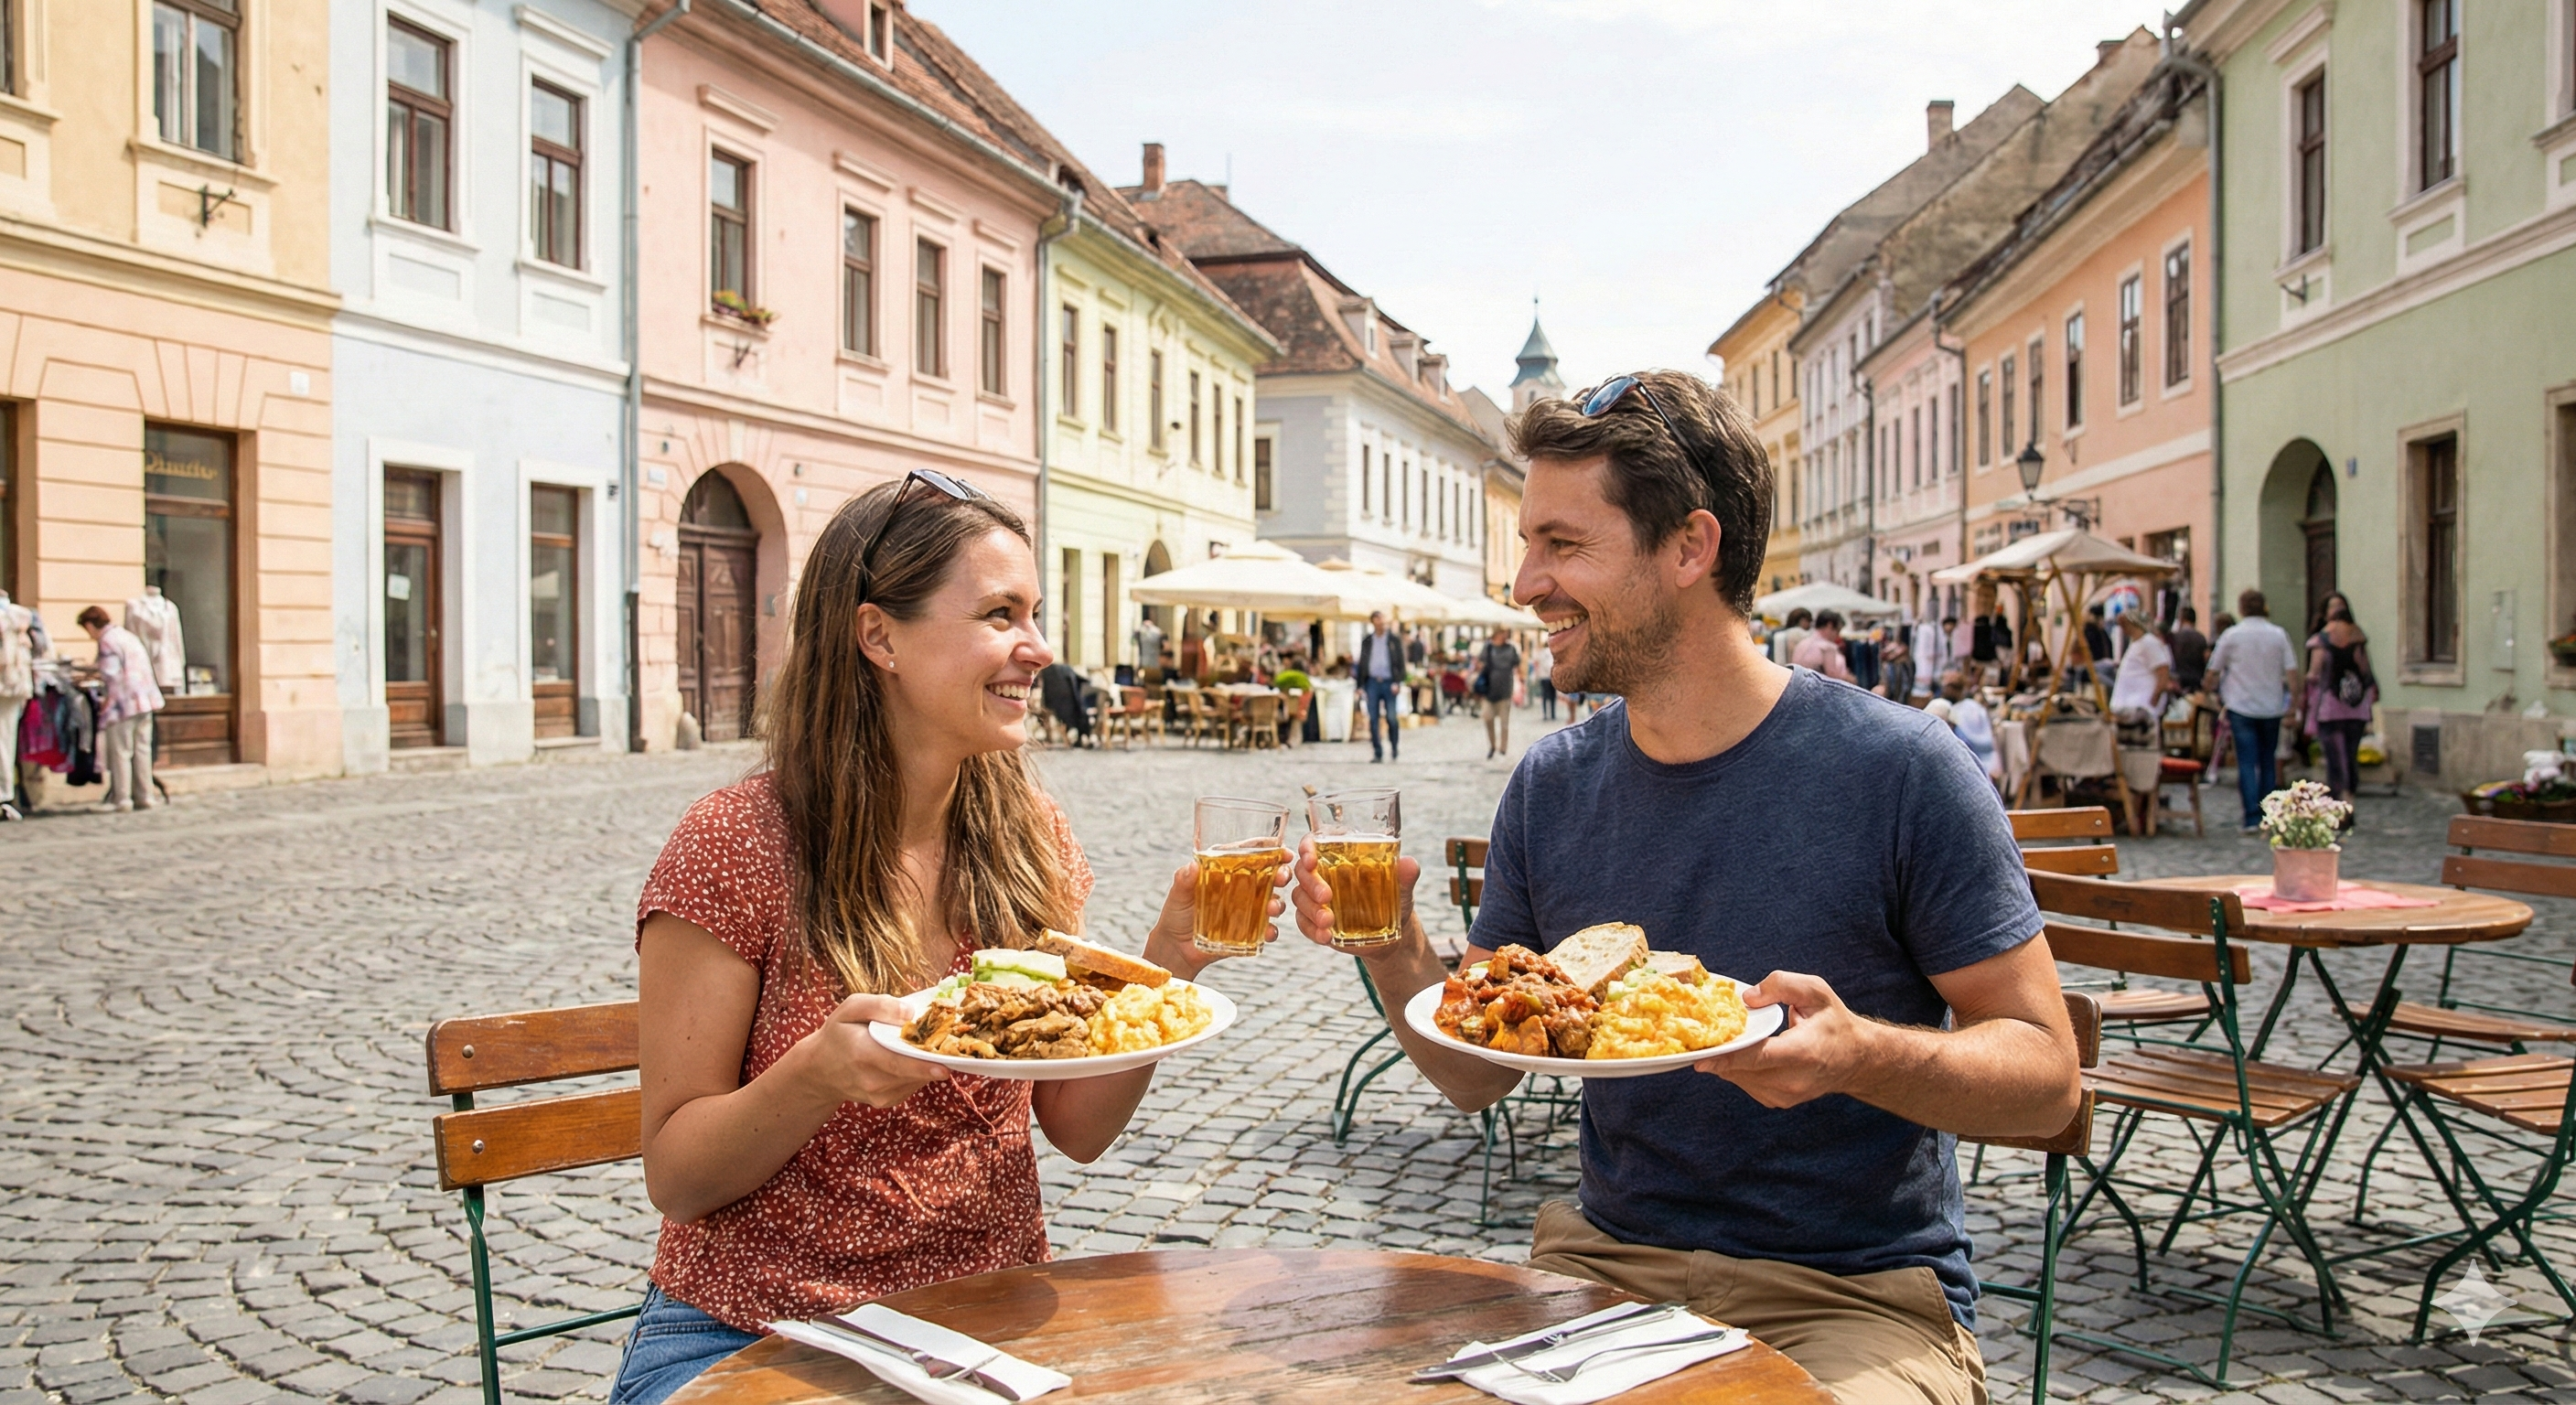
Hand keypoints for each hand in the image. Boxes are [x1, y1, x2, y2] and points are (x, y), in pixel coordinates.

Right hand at [788, 993, 950, 1107]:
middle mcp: (871, 1080)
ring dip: (928, 1064)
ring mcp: (879, 1095)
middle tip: (953, 1047)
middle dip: (935, 1060)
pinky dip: (919, 1072)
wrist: (820, 1070)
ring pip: (916, 1080)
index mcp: (862, 1053)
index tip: (945, 1066)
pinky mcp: (887, 1101)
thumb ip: (878, 1005)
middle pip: (912, 1073)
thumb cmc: (838, 1034)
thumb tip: (909, 1012)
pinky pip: (912, 1085)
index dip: (923, 1066)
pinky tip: (914, 1058)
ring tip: (933, 1046)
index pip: (897, 1063)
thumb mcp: (849, 1008)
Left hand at [1143, 857, 1289, 980]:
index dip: (1271, 850)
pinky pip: (1266, 929)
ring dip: (1279, 903)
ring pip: (1273, 901)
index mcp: (1228, 871)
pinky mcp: (1249, 931)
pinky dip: (1271, 930)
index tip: (1282, 851)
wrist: (1175, 947)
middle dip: (1282, 874)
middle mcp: (1243, 888)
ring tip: (1273, 908)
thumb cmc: (1176, 913)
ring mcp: (1248, 909)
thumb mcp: (1178, 893)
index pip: (1253, 855)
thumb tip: (1192, 866)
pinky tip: (1268, 932)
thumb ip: (1184, 879)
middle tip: (1282, 877)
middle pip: (1271, 876)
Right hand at [1289, 835, 1422, 953]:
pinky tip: (1325, 936)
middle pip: (1302, 870)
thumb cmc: (1395, 899)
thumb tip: (1410, 864)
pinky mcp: (1313, 920)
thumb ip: (1405, 874)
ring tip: (1329, 922)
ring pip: (1299, 897)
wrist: (1392, 935)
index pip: (1314, 842)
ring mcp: (1315, 897)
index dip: (1307, 847)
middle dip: (1311, 883)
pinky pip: (1302, 922)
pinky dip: (1311, 930)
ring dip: (1310, 910)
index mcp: (1340, 854)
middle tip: (1326, 897)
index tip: (1311, 859)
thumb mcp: (1402, 886)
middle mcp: (1323, 873)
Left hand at [1694, 971, 1870, 1108]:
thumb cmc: (1834, 1022)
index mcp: (1803, 1052)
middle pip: (1742, 1070)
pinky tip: (1741, 1052)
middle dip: (1719, 1053)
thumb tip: (1747, 998)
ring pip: (1739, 1079)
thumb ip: (1782, 984)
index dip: (1727, 1058)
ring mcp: (1785, 1096)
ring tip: (1725, 1039)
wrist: (1856, 1059)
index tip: (1699, 1059)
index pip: (1758, 1058)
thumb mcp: (1815, 991)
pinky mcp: (1778, 1102)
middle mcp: (1794, 1080)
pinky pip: (1745, 1084)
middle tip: (1702, 1035)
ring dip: (1727, 1061)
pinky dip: (1737, 1069)